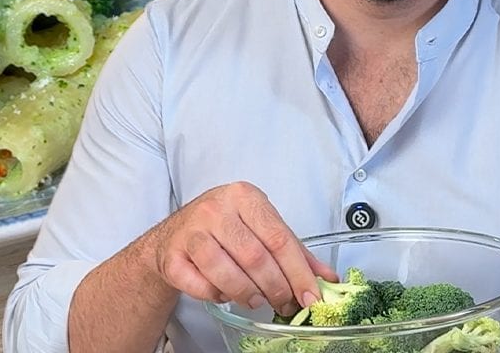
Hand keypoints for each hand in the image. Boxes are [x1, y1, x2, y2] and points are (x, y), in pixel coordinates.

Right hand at [142, 181, 334, 315]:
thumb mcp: (259, 229)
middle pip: (255, 256)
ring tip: (255, 300)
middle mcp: (216, 208)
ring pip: (224, 270)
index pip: (279, 238)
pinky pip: (199, 284)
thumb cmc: (223, 230)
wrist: (172, 236)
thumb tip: (328, 277)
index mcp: (244, 196)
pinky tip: (224, 293)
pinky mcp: (171, 254)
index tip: (311, 297)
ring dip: (246, 294)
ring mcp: (190, 230)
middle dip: (275, 288)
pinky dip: (216, 295)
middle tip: (283, 303)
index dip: (299, 273)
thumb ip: (293, 251)